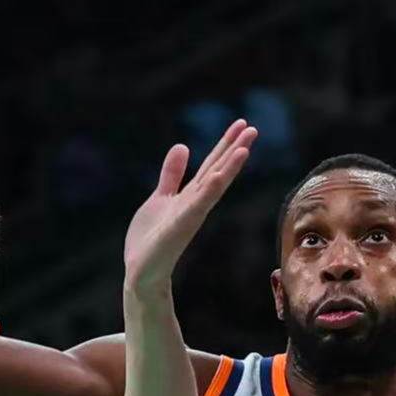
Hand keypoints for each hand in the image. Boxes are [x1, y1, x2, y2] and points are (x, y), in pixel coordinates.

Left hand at [124, 119, 257, 292]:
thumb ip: (172, 174)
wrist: (142, 271)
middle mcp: (195, 203)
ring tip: (244, 148)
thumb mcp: (161, 197)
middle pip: (218, 171)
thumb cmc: (152, 238)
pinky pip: (196, 206)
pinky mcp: (179, 227)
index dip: (226, 144)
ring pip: (213, 186)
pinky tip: (218, 176)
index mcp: (191, 196)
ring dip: (229, 168)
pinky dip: (209, 191)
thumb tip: (183, 146)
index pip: (213, 165)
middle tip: (253, 128)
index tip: (241, 124)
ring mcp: (190, 215)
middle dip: (234, 150)